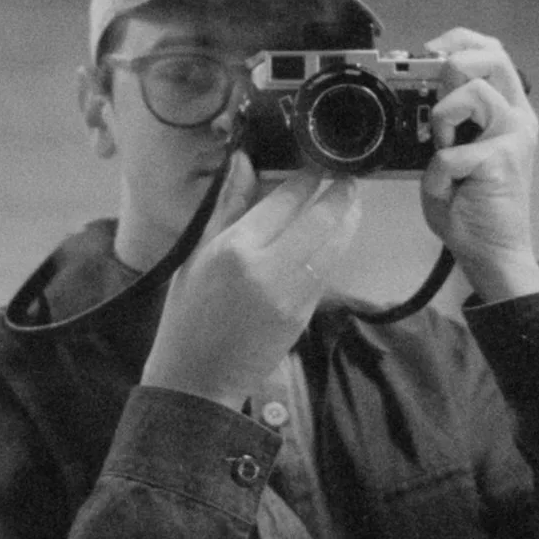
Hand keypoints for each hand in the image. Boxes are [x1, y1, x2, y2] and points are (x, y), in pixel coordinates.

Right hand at [140, 155, 362, 410]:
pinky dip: (334, 249)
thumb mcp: (197, 253)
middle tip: (348, 177)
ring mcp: (292, 294)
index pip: (285, 199)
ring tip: (351, 201)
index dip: (307, 177)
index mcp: (236, 248)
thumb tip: (244, 161)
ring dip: (347, 220)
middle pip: (321, 219)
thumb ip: (227, 205)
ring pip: (334, 245)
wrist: (197, 377)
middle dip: (341, 194)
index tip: (317, 163)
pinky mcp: (304, 315)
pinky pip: (326, 272)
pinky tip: (333, 237)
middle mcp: (269, 268)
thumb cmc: (188, 312)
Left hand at [421, 29, 538, 302]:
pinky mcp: (501, 161)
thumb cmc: (472, 206)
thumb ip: (446, 122)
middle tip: (438, 95)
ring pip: (472, 92)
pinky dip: (436, 175)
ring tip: (444, 148)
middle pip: (494, 56)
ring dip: (443, 118)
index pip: (494, 52)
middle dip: (455, 64)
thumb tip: (420, 95)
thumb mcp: (455, 152)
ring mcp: (513, 138)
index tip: (431, 52)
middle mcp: (518, 118)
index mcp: (508, 111)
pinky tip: (447, 190)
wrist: (493, 253)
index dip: (460, 41)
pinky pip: (449, 152)